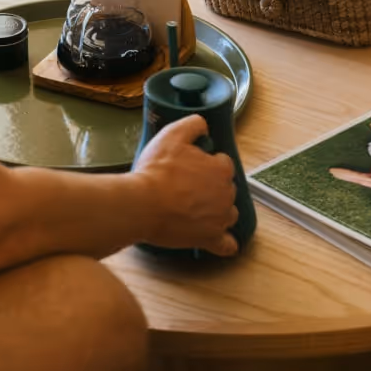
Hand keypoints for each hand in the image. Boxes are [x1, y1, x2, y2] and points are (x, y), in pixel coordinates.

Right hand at [132, 115, 238, 256]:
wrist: (142, 203)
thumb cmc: (156, 170)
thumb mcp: (172, 135)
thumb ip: (192, 125)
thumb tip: (204, 125)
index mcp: (220, 169)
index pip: (223, 164)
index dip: (208, 163)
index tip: (193, 166)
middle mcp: (226, 194)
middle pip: (226, 188)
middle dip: (212, 186)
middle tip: (188, 186)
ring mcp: (220, 218)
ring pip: (228, 213)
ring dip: (217, 210)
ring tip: (195, 209)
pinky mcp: (210, 239)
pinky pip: (226, 244)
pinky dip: (224, 242)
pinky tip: (217, 239)